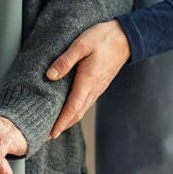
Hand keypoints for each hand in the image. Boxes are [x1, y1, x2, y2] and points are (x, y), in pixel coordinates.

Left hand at [46, 20, 130, 137]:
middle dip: (62, 127)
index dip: (61, 123)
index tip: (50, 134)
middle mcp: (93, 89)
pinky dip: (75, 111)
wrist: (126, 37)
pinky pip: (85, 103)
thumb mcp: (81, 45)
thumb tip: (50, 75)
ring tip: (54, 126)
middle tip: (46, 136)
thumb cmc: (104, 39)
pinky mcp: (98, 85)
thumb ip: (65, 60)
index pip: (72, 109)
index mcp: (88, 81)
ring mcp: (97, 89)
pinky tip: (67, 110)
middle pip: (76, 114)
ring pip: (81, 110)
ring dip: (68, 121)